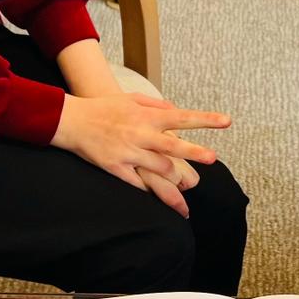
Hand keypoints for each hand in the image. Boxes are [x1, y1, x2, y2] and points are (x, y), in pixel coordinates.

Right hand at [52, 93, 230, 216]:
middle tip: (213, 158)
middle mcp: (140, 134)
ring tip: (185, 191)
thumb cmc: (104, 108)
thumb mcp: (131, 99)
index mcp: (147, 116)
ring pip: (159, 169)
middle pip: (174, 146)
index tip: (226, 121)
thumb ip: (156, 105)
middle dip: (195, 152)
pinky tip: (158, 199)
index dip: (205, 120)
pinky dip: (149, 191)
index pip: (182, 117)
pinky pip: (137, 184)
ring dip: (175, 180)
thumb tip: (175, 109)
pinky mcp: (115, 167)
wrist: (71, 120)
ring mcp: (128, 152)